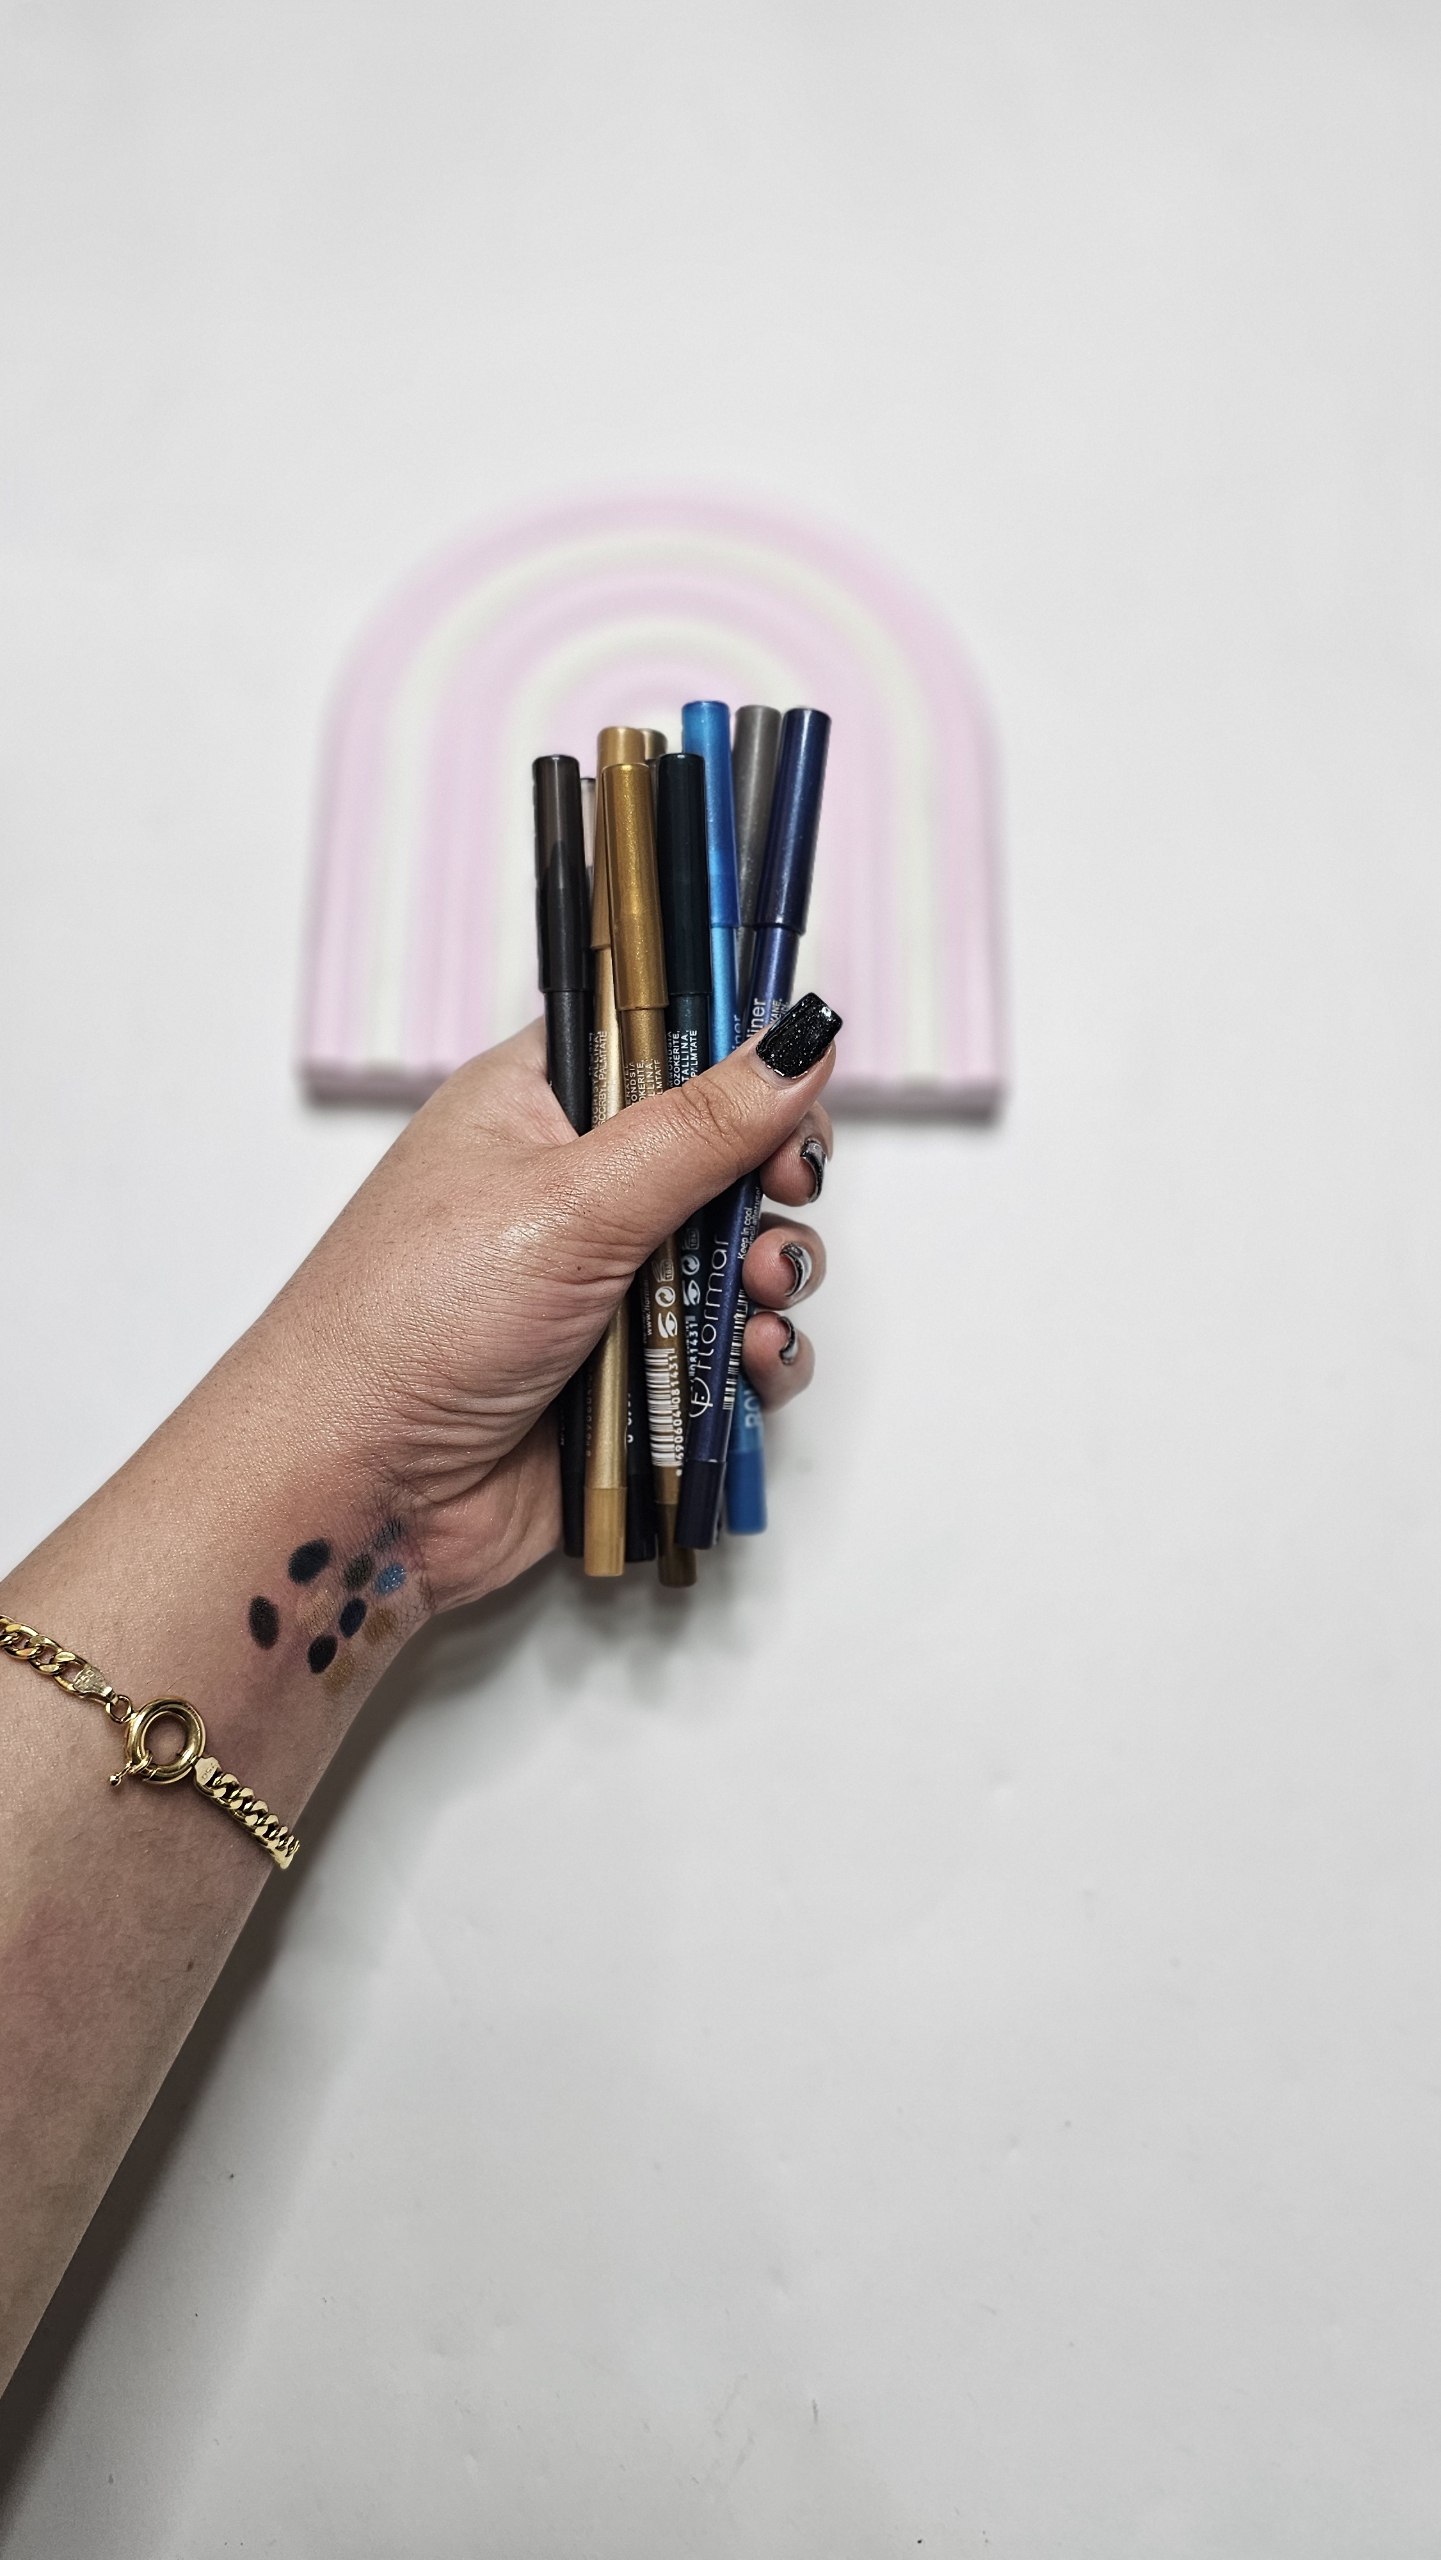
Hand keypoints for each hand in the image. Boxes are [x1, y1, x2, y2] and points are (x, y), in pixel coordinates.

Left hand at [258, 1013, 837, 1608]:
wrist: (356, 1490)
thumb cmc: (419, 1318)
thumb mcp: (572, 1200)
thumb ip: (701, 1127)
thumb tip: (801, 1044)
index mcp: (535, 1107)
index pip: (655, 1039)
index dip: (733, 1054)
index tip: (792, 1082)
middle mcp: (574, 1190)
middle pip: (720, 1154)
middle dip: (773, 1178)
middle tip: (788, 1193)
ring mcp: (604, 1289)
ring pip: (735, 1260)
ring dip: (770, 1275)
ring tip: (762, 1296)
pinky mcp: (629, 1381)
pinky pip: (725, 1355)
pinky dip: (754, 1359)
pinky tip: (752, 1366)